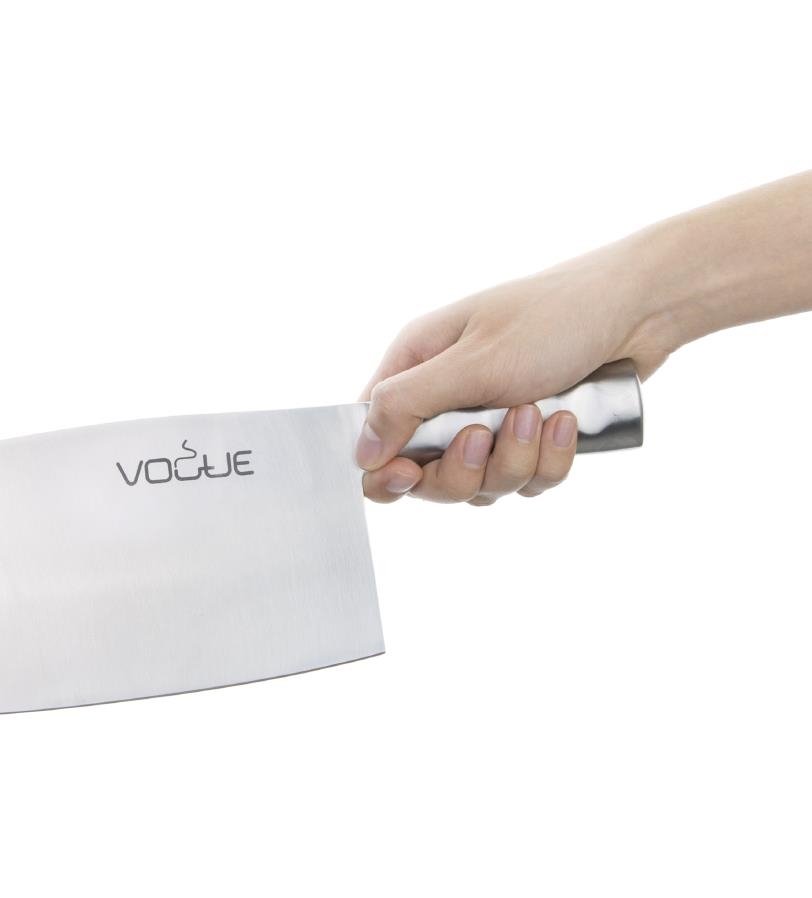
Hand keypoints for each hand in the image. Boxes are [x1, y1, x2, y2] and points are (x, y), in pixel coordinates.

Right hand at [358, 246, 669, 504]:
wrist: (640, 308)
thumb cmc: (553, 318)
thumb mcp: (471, 362)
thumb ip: (406, 406)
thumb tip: (359, 453)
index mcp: (417, 366)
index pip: (374, 437)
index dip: (386, 468)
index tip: (410, 474)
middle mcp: (446, 397)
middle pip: (426, 476)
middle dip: (463, 469)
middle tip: (487, 435)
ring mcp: (489, 421)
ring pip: (480, 485)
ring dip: (514, 462)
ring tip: (541, 415)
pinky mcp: (529, 439)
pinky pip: (524, 482)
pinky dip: (547, 462)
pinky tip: (565, 423)